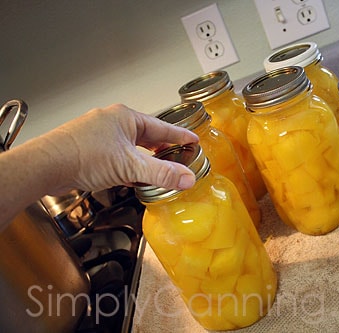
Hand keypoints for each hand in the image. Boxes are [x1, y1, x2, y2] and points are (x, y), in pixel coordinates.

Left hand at [40, 104, 198, 193]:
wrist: (47, 166)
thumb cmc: (82, 155)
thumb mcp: (130, 166)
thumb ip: (161, 173)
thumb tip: (186, 177)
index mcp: (126, 117)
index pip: (162, 127)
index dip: (180, 136)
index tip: (192, 140)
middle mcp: (112, 121)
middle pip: (146, 135)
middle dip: (162, 148)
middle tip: (177, 155)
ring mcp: (99, 134)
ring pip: (130, 146)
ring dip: (143, 158)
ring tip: (156, 168)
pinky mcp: (90, 147)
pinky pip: (117, 154)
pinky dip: (127, 165)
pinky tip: (130, 177)